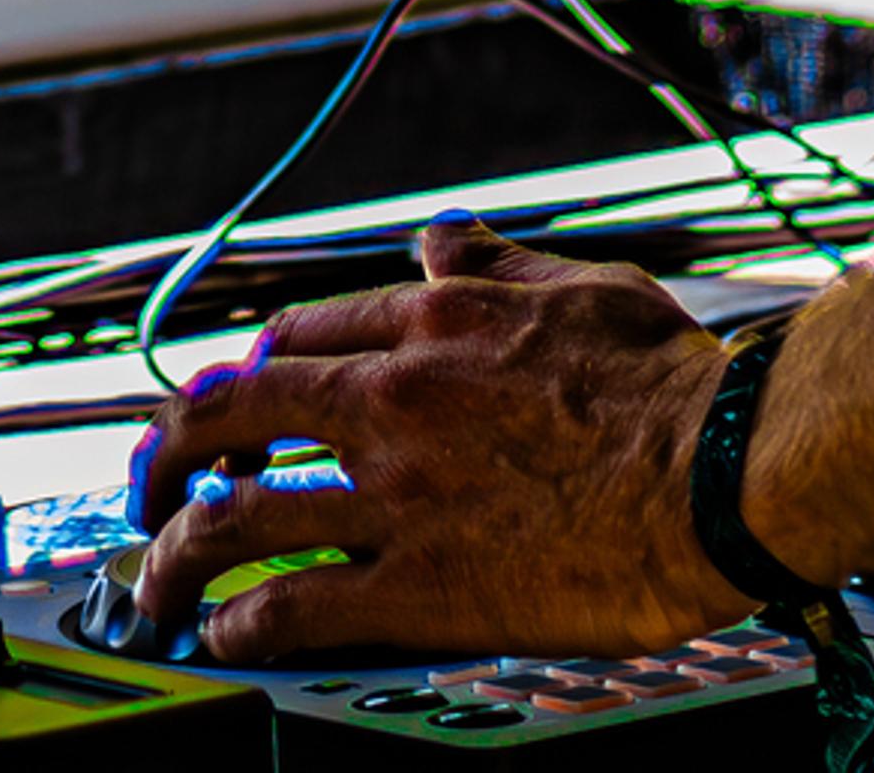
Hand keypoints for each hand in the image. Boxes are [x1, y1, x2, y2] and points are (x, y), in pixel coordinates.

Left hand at [127, 225, 745, 663]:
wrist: (724, 468)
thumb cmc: (672, 380)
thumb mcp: (578, 281)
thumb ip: (493, 263)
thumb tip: (438, 234)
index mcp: (430, 322)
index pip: (297, 338)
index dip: (248, 377)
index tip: (231, 410)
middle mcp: (391, 399)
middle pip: (233, 411)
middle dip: (170, 452)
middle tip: (149, 487)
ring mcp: (397, 494)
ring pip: (239, 517)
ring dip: (175, 553)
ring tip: (153, 585)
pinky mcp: (423, 585)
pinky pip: (296, 607)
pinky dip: (241, 625)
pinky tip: (224, 640)